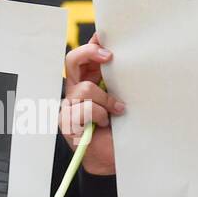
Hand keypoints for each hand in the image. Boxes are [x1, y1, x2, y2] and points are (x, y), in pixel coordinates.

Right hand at [59, 32, 123, 175]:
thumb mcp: (123, 100)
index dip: (93, 44)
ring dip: (105, 100)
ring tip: (117, 111)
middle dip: (90, 53)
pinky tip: (105, 124)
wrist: (112, 159)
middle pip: (72, 61)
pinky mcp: (67, 121)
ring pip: (84, 89)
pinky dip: (99, 115)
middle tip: (110, 57)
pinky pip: (83, 109)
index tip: (106, 37)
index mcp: (89, 81)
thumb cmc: (120, 131)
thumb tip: (130, 59)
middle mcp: (76, 91)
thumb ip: (121, 82)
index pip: (85, 56)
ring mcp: (69, 105)